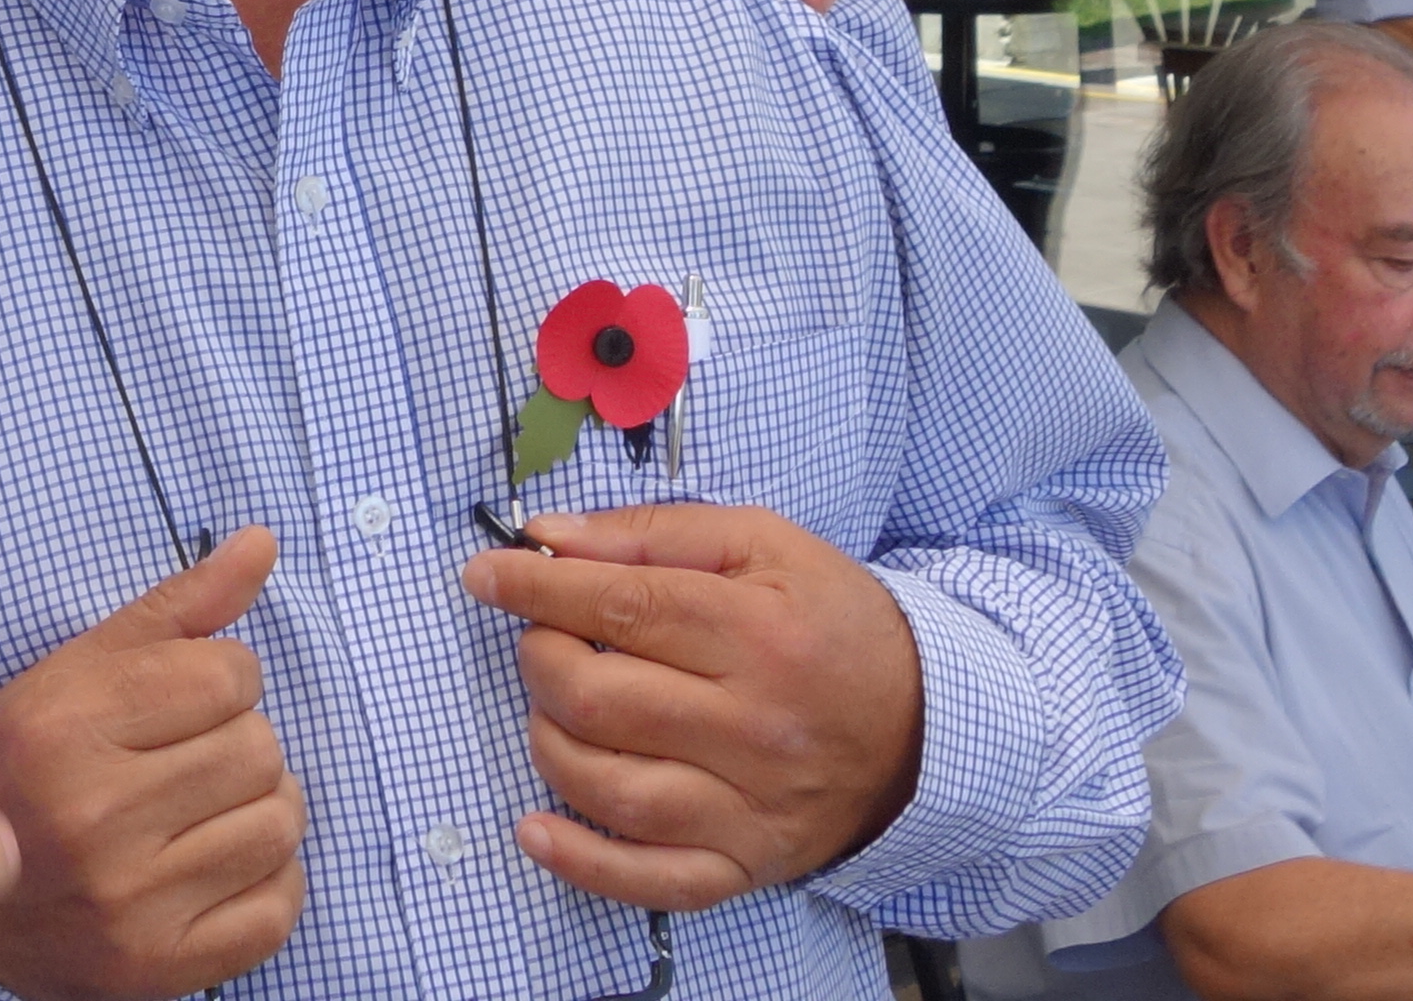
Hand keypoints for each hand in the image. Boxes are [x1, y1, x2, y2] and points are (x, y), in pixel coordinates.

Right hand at [0, 527, 301, 999]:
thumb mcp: (80, 670)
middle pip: (261, 750)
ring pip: (280, 825)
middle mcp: (92, 818)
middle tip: (189, 761)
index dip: (220, 681)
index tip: (182, 702)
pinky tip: (217, 864)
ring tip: (206, 811)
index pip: (229, 676)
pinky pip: (280, 908)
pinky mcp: (159, 966)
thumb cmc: (28, 767)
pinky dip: (270, 882)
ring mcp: (127, 902)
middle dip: (239, 743)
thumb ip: (178, 608)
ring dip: (260, 810)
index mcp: (65, 730)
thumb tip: (262, 542)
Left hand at [459, 504, 920, 909]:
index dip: (535, 587)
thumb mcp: (763, 545)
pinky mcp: (746, 862)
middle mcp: (755, 726)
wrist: (926, 722)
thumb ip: (653, 534)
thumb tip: (548, 536)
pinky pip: (651, 879)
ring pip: (612, 790)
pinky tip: (533, 829)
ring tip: (556, 710)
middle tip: (543, 638)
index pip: (620, 606)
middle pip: (602, 700)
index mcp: (758, 633)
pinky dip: (580, 863)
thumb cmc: (834, 624)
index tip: (486, 573)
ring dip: (551, 743)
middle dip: (542, 659)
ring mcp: (751, 806)